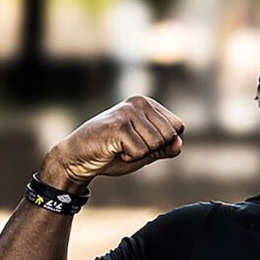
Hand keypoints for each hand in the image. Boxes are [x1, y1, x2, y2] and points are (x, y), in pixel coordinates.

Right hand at [39, 96, 184, 191]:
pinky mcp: (119, 125)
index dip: (163, 143)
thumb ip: (165, 147)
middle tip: (128, 145)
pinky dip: (129, 157)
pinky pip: (140, 152)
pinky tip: (113, 149)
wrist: (79, 158)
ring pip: (155, 144)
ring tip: (120, 146)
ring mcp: (128, 112)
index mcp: (147, 104)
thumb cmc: (113, 153)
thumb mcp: (145, 151)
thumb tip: (180, 143)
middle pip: (169, 136)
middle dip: (152, 149)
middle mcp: (139, 102)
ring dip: (138, 154)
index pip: (178, 127)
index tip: (141, 142)